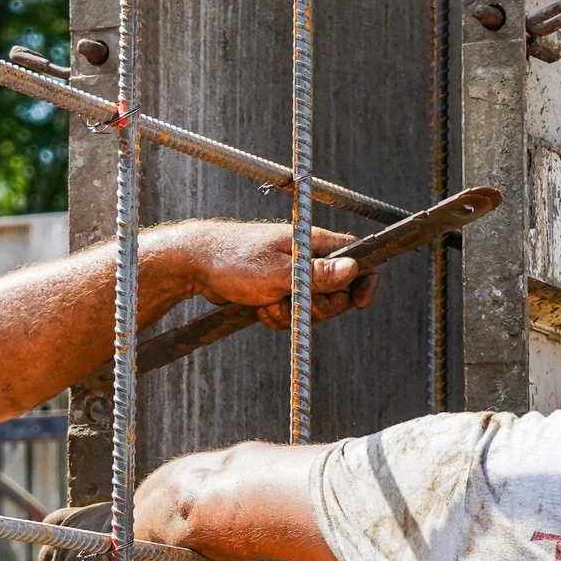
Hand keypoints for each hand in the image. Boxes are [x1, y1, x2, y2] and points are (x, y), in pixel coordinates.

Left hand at [160, 219, 373, 330]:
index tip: (359, 303)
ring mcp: (293, 274)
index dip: (364, 280)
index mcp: (312, 243)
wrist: (197, 265)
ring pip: (314, 306)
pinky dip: (279, 317)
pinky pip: (293, 313)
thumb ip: (317, 275)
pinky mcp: (279, 289)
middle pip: (338, 291)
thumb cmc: (234, 260)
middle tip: (296, 303)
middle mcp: (307, 257)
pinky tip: (259, 307)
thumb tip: (353, 269)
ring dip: (293, 314)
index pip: (356, 255)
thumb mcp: (279, 272)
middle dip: (320, 306)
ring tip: (268, 303)